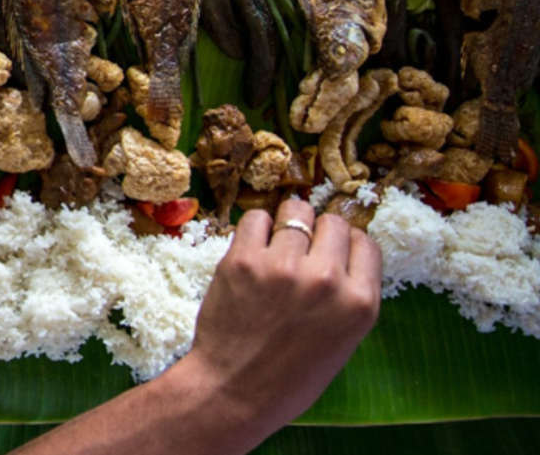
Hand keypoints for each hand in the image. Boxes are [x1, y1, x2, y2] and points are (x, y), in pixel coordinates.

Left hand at [182, 197, 380, 430]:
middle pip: (334, 222)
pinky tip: (254, 249)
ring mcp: (283, 267)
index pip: (366, 243)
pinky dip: (256, 228)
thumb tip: (341, 251)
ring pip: (296, 211)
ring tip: (279, 246)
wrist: (236, 390)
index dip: (349, 244)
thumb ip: (348, 295)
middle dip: (320, 232)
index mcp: (359, 303)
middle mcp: (326, 280)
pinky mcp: (243, 260)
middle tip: (304, 251)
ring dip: (289, 224)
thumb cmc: (290, 375)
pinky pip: (255, 218)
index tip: (334, 251)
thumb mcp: (342, 339)